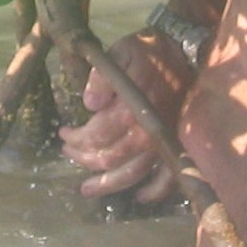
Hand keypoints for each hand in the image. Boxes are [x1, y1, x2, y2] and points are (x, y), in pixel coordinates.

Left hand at [59, 29, 194, 202]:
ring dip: (108, 184)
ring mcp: (162, 139)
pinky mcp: (174, 142)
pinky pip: (168, 175)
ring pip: (133, 173)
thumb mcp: (119, 53)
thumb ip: (102, 78)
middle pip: (110, 158)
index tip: (64, 132)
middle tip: (69, 151)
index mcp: (131, 109)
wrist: (182, 49)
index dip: (76, 138)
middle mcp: (147, 130)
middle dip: (84, 158)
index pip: (97, 135)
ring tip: (87, 189)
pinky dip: (155, 191)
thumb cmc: (147, 51)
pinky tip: (140, 197)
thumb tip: (90, 105)